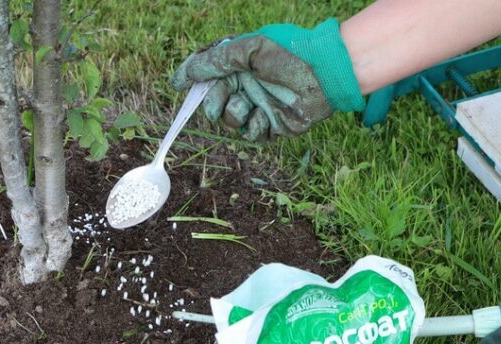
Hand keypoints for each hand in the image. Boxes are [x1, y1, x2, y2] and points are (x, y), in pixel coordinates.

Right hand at [171, 19, 364, 141]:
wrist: (322, 76)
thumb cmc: (287, 55)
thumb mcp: (247, 50)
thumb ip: (215, 62)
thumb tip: (184, 75)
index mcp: (237, 67)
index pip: (206, 75)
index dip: (190, 80)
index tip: (178, 85)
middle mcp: (244, 87)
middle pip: (212, 104)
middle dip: (213, 105)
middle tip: (219, 104)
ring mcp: (256, 107)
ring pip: (230, 123)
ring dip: (236, 116)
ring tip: (250, 107)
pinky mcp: (270, 126)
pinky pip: (251, 135)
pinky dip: (256, 127)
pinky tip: (267, 116)